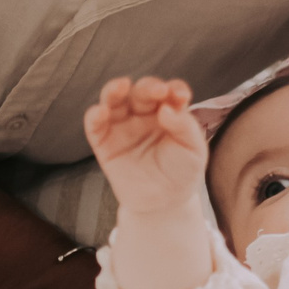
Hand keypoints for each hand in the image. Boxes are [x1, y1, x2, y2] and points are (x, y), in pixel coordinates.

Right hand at [83, 75, 207, 216]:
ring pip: (114, 100)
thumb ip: (185, 127)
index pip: (171, 92)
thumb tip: (167, 108)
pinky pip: (95, 125)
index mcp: (169, 111)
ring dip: (114, 90)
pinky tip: (101, 112)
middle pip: (142, 91)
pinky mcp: (105, 143)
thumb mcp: (194, 150)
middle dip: (148, 87)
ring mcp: (123, 126)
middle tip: (157, 91)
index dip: (175, 89)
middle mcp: (144, 114)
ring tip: (121, 85)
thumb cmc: (182, 172)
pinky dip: (94, 115)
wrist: (164, 203)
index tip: (180, 95)